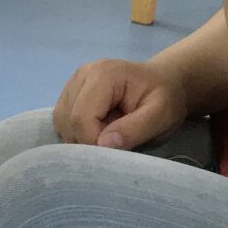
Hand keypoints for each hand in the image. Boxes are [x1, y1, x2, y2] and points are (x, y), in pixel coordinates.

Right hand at [54, 59, 190, 149]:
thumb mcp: (160, 115)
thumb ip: (134, 129)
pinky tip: (100, 131)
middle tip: (118, 143)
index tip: (117, 152)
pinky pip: (63, 121)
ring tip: (110, 135)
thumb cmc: (166, 98)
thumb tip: (104, 144)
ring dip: (81, 138)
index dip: (93, 142)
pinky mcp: (70, 93)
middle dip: (88, 141)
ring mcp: (73, 83)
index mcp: (103, 74)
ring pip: (61, 122)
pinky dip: (78, 133)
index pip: (81, 118)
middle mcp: (82, 74)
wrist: (165, 82)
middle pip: (67, 120)